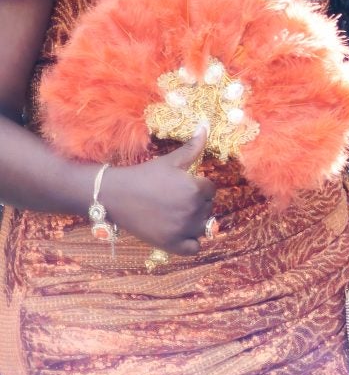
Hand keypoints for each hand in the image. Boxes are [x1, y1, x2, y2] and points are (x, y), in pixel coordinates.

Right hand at [100, 132, 213, 252]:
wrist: (112, 195)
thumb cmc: (143, 176)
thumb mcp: (170, 161)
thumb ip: (192, 148)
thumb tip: (206, 126)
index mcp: (196, 189)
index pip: (210, 190)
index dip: (197, 187)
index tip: (178, 186)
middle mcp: (193, 210)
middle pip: (208, 208)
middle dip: (195, 204)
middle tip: (172, 200)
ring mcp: (183, 229)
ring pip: (203, 227)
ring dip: (193, 222)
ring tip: (172, 214)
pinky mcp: (171, 244)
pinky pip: (195, 248)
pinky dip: (190, 243)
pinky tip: (178, 233)